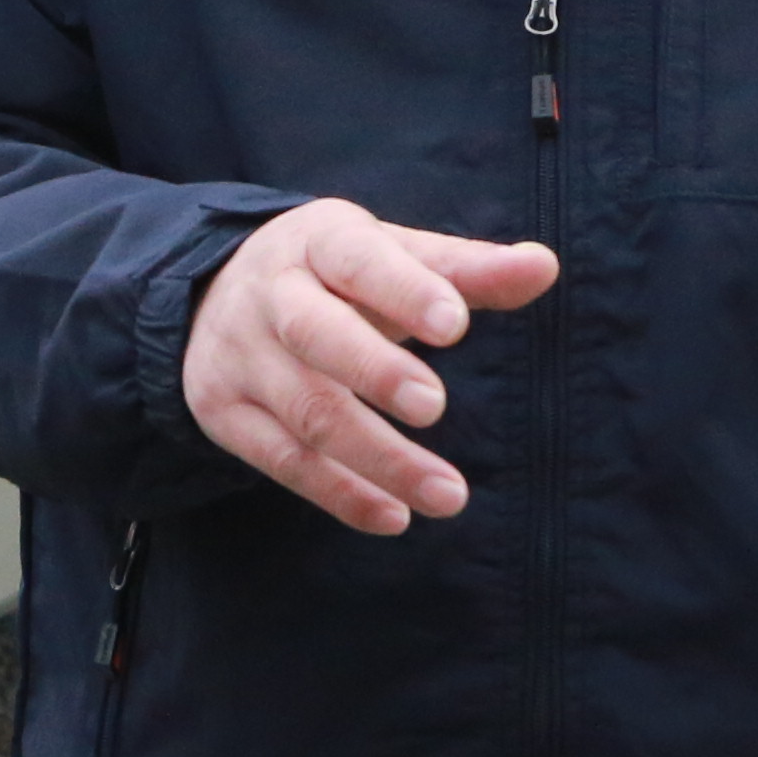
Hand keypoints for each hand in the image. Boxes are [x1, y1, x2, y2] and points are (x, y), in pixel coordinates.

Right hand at [182, 200, 559, 534]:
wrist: (213, 294)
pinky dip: (341, 494)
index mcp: (318, 242)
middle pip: (315, 333)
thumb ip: (466, 270)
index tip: (456, 324)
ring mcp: (240, 357)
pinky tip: (394, 515)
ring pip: (307, 413)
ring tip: (449, 495)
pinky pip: (283, 461)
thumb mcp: (392, 256)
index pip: (359, 259)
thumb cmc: (336, 276)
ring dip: (378, 459)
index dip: (404, 290)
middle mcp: (269, 295)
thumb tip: (544, 267)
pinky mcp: (224, 413)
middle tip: (435, 406)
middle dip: (375, 371)